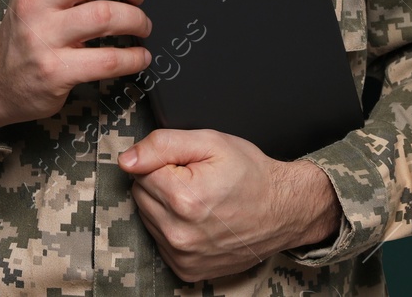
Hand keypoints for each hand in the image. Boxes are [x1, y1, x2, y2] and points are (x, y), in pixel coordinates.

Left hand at [117, 128, 339, 282]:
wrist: (283, 210)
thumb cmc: (250, 174)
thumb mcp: (210, 142)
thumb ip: (163, 144)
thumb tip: (127, 160)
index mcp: (183, 198)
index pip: (140, 170)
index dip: (164, 162)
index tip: (188, 165)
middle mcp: (180, 233)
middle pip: (140, 195)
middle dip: (161, 182)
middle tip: (194, 179)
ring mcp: (183, 256)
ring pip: (148, 218)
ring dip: (165, 206)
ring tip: (198, 200)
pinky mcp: (187, 270)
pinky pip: (160, 241)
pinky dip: (173, 228)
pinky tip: (197, 220)